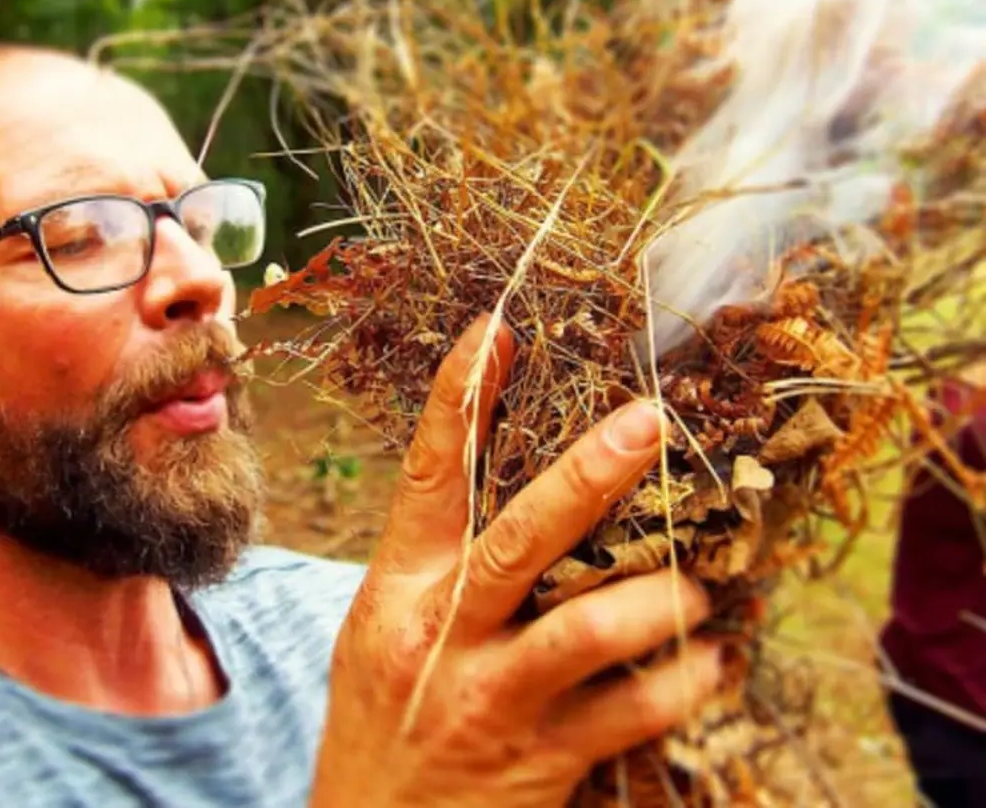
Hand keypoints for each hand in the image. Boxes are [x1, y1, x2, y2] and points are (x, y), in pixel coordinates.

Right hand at [311, 315, 720, 807]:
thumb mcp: (382, 630)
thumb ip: (437, 566)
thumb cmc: (379, 719)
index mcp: (400, 592)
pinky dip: (680, 683)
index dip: (456, 399)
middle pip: (518, 541)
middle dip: (585, 477)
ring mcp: (490, 698)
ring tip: (696, 588)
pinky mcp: (539, 761)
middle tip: (646, 423)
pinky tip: (711, 664)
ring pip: (586, 630)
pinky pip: (628, 713)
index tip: (493, 329)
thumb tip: (499, 486)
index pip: (426, 479)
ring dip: (656, 599)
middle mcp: (443, 635)